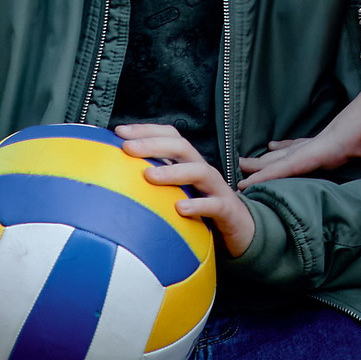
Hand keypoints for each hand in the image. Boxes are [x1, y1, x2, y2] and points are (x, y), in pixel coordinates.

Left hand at [115, 122, 256, 256]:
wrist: (241, 229)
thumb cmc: (203, 210)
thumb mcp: (180, 192)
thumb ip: (158, 183)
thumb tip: (119, 178)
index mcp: (190, 163)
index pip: (170, 137)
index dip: (147, 130)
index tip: (119, 131)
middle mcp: (203, 170)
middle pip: (182, 147)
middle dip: (154, 144)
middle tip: (127, 148)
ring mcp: (216, 188)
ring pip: (198, 171)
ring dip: (173, 171)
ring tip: (148, 175)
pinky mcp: (227, 209)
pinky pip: (214, 205)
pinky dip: (198, 206)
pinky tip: (179, 210)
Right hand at [244, 54, 360, 217]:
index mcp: (330, 143)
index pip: (292, 164)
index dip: (267, 176)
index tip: (241, 187)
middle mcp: (326, 138)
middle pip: (286, 155)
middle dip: (261, 166)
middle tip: (235, 175)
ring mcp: (332, 133)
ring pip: (294, 149)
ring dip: (273, 157)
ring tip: (252, 160)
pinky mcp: (342, 131)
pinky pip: (308, 144)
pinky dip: (292, 148)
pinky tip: (285, 145)